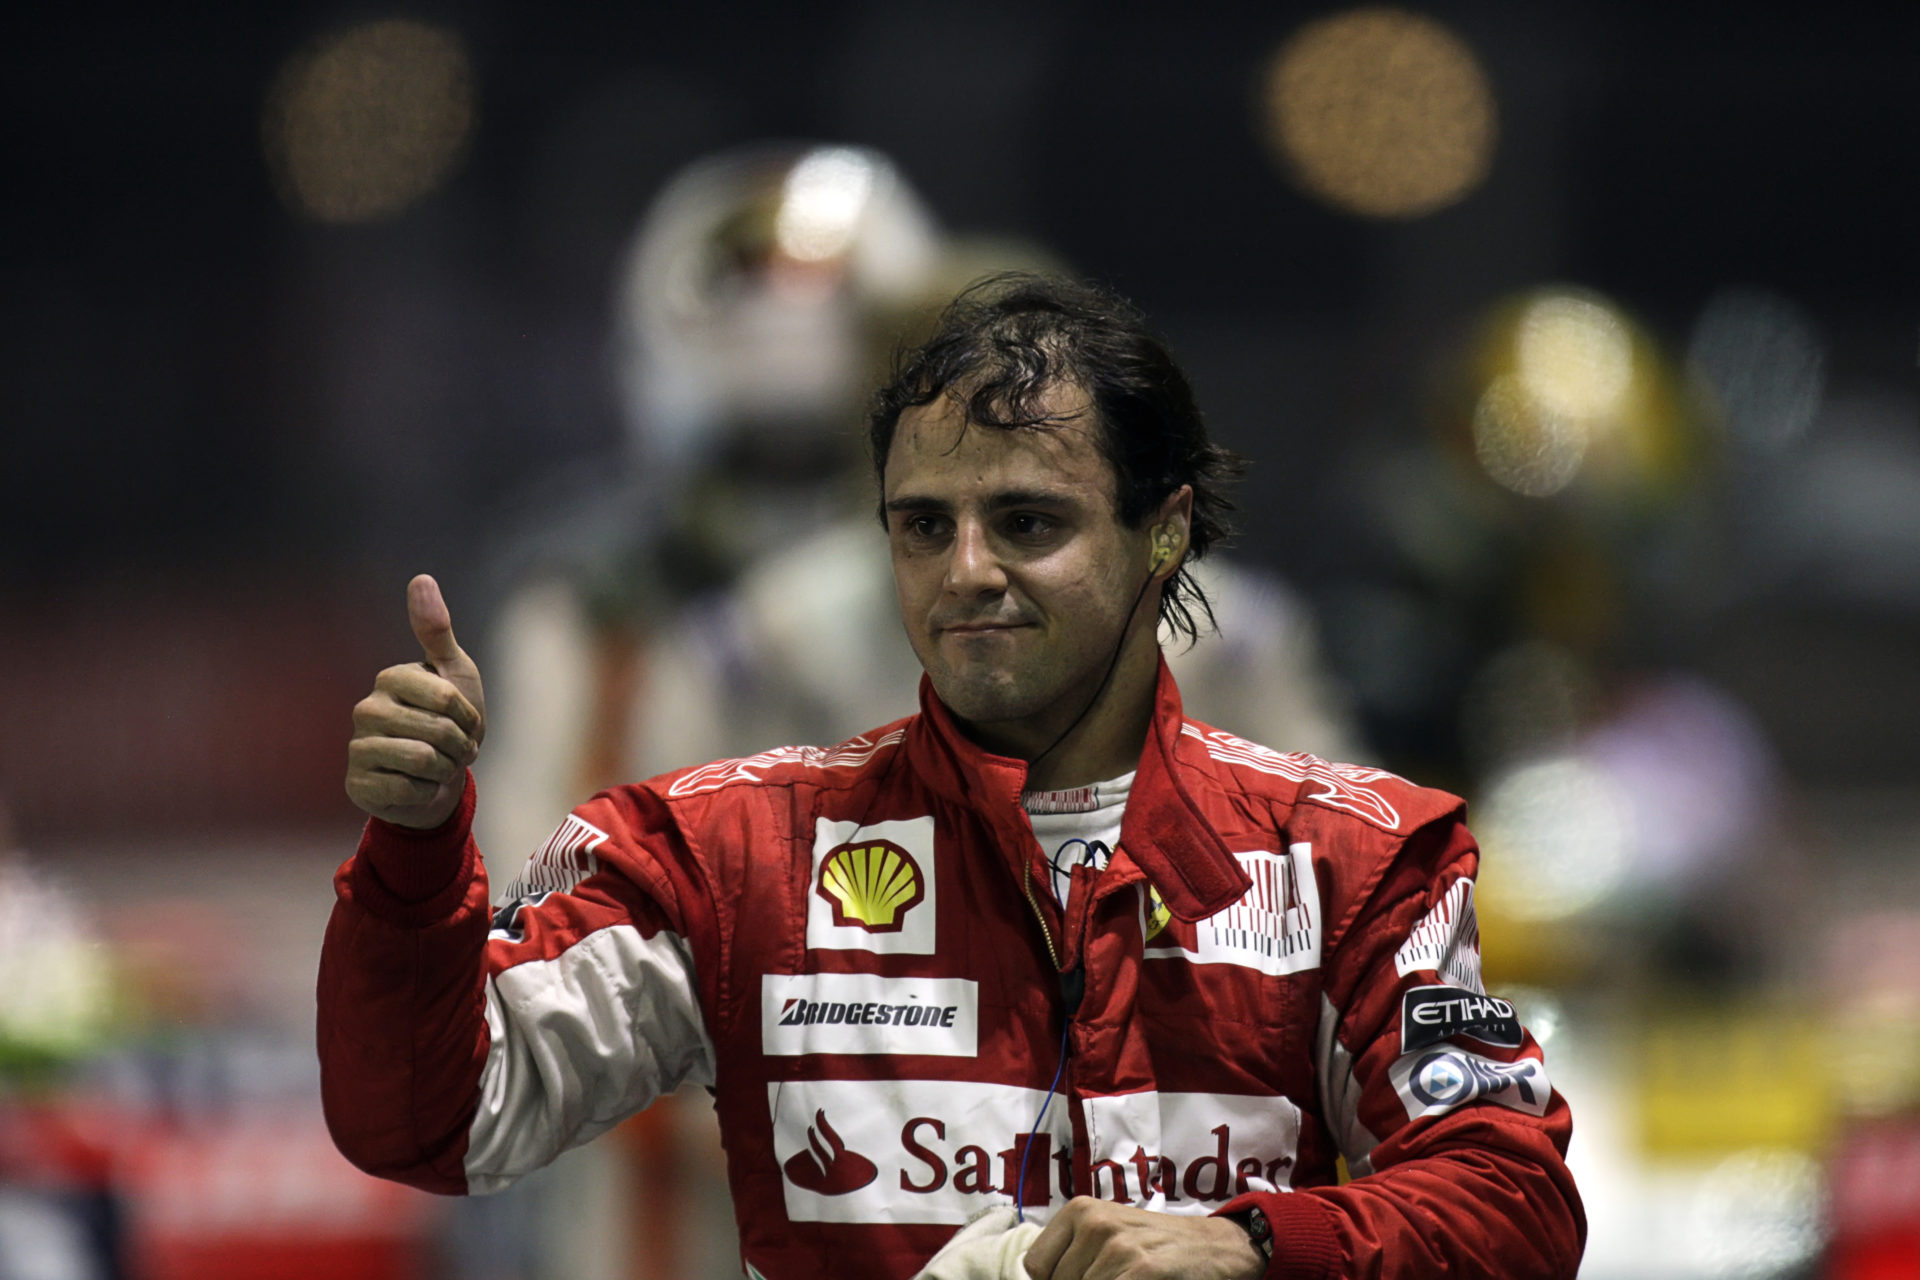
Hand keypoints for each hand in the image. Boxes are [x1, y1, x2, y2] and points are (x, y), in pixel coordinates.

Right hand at [345, 574, 486, 828]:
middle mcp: (366, 709)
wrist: (440, 779)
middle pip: (437, 731)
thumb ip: (436, 630)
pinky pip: (408, 790)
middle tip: (455, 748)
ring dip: (446, 770)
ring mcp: (358, 747)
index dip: (468, 716)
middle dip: (460, 746)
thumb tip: (420, 577)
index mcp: (391, 679)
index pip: (446, 698)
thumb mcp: (455, 672)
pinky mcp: (357, 784)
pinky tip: (417, 786)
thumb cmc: (452, 721)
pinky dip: (426, 792)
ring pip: (423, 761)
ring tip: (440, 767)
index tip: (466, 720)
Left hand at [1023, 1199, 1264, 1279]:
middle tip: (1113, 1278)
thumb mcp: (1107, 1234)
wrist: (1211, 1246)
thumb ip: (1073, 1253)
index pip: (1034, 1266)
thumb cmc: (1153, 1244)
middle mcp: (1095, 1222)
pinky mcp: (1142, 1268)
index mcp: (1079, 1210)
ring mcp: (1118, 1245)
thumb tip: (1038, 1279)